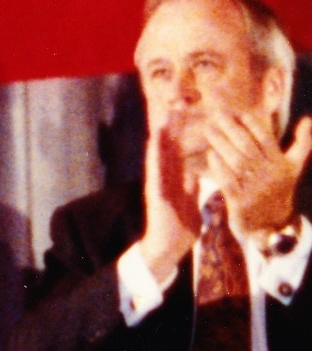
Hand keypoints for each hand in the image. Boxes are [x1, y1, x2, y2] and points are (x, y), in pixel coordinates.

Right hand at [140, 111, 198, 280]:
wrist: (169, 246)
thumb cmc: (180, 225)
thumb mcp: (190, 199)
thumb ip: (190, 184)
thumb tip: (196, 169)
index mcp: (174, 178)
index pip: (178, 150)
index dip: (181, 131)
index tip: (185, 112)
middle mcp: (163, 178)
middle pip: (167, 147)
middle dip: (171, 127)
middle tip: (175, 104)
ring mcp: (157, 184)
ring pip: (158, 155)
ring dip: (160, 135)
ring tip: (163, 115)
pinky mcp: (155, 193)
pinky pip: (155, 170)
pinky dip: (155, 155)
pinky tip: (155, 141)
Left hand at [212, 111, 311, 242]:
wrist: (271, 226)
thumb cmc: (280, 189)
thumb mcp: (294, 166)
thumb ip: (302, 143)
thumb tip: (308, 119)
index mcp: (281, 165)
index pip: (267, 140)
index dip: (254, 125)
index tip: (239, 113)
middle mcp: (269, 175)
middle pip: (248, 147)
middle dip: (232, 129)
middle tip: (216, 115)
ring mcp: (254, 189)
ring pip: (236, 162)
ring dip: (221, 144)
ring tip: (209, 130)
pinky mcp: (240, 202)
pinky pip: (227, 181)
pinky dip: (218, 166)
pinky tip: (210, 154)